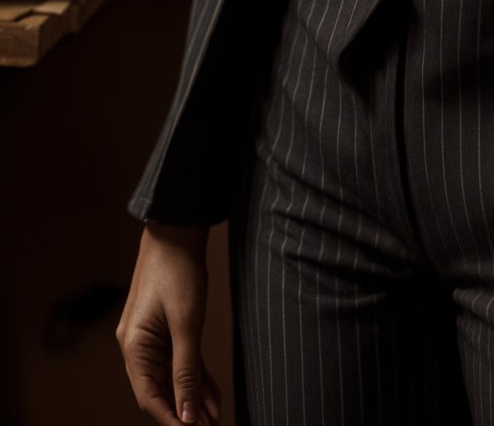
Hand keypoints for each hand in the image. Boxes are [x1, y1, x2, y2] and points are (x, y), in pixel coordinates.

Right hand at [115, 222, 221, 424]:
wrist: (176, 231)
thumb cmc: (177, 272)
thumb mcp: (186, 323)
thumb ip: (186, 369)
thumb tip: (186, 413)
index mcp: (133, 347)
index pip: (149, 396)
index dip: (170, 417)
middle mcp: (137, 346)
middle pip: (160, 389)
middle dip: (184, 411)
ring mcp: (151, 337)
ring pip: (172, 376)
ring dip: (192, 397)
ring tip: (214, 417)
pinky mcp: (165, 328)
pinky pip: (179, 360)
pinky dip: (194, 376)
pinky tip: (210, 394)